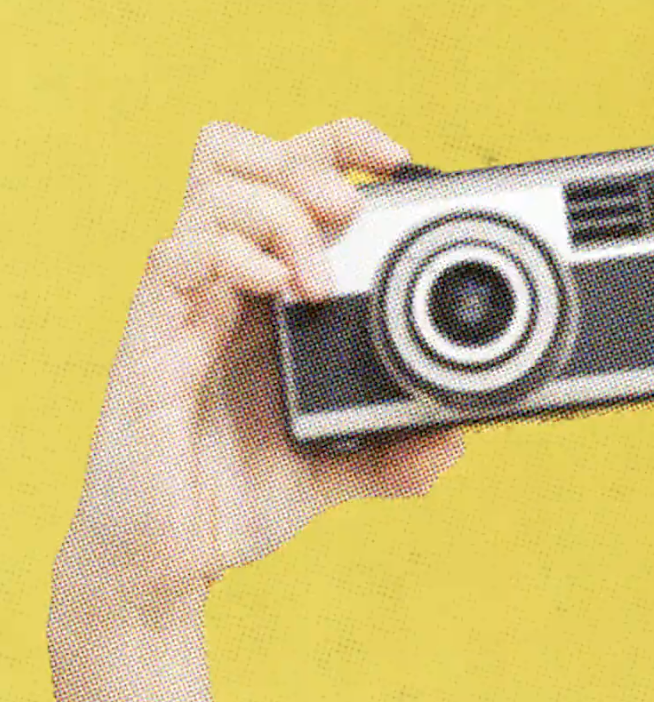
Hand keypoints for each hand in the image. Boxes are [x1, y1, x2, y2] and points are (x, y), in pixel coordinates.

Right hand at [57, 118, 464, 609]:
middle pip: (244, 157)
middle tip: (351, 211)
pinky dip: (232, 254)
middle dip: (309, 159)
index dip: (339, 147)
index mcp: (269, 297)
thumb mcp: (334, 470)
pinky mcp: (151, 338)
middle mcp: (226, 287)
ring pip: (213, 189)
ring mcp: (186, 306)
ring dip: (281, 214)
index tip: (397, 163)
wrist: (170, 554)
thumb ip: (394, 456)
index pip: (290, 180)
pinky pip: (176, 257)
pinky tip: (275, 291)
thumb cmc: (236, 497)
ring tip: (318, 279)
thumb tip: (455, 441)